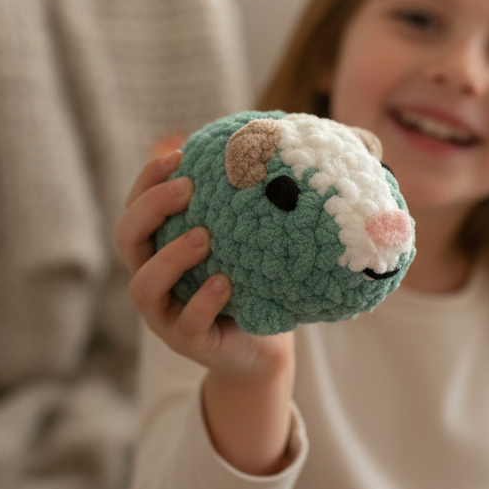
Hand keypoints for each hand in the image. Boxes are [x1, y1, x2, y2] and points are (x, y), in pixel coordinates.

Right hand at [115, 149, 295, 473]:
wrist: (267, 348)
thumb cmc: (265, 279)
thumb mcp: (268, 235)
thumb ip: (289, 191)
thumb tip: (360, 140)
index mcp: (165, 243)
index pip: (138, 204)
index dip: (149, 177)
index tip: (180, 152)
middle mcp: (155, 276)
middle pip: (127, 238)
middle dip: (150, 208)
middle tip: (188, 189)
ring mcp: (166, 315)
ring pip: (144, 286)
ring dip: (171, 258)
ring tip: (204, 237)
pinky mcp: (187, 343)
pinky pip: (186, 323)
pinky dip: (203, 302)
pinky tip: (227, 284)